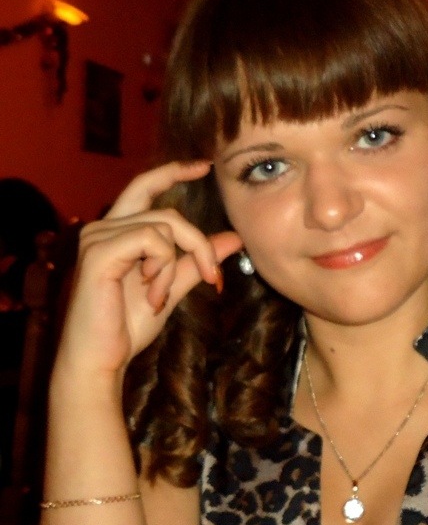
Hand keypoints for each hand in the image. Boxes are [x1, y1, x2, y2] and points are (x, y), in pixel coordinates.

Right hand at [55, 161, 241, 380]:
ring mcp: (98, 237)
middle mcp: (103, 227)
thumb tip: (231, 238)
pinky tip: (151, 293)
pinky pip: (152, 239)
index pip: (145, 187)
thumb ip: (195, 261)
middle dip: (197, 241)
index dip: (173, 171)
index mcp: (117, 232)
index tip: (204, 165)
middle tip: (212, 276)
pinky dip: (162, 267)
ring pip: (164, 225)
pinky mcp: (99, 252)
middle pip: (166, 210)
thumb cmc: (127, 327)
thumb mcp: (170, 288)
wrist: (100, 360)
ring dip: (175, 265)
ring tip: (159, 297)